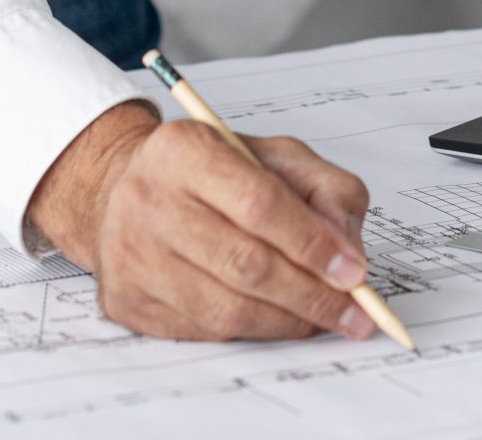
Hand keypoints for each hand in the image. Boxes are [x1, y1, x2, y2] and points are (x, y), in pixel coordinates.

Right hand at [25, 102, 377, 341]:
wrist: (126, 189)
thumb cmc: (209, 172)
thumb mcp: (275, 156)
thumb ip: (326, 188)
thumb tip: (347, 250)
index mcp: (183, 149)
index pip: (259, 203)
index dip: (313, 243)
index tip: (354, 272)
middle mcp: (147, 200)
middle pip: (244, 264)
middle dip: (311, 295)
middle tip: (354, 312)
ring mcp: (131, 255)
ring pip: (226, 309)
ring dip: (287, 321)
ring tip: (323, 319)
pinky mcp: (127, 300)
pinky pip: (205, 332)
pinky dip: (252, 332)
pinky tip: (276, 319)